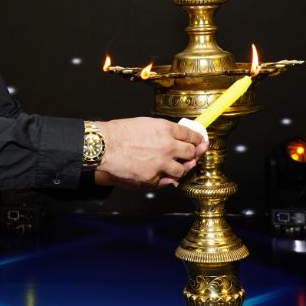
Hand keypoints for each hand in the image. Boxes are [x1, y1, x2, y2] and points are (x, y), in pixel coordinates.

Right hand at [93, 118, 207, 187]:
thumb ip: (162, 131)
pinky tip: (164, 175)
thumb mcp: (145, 123)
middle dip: (194, 153)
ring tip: (178, 166)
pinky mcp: (152, 178)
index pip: (191, 135)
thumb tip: (173, 136)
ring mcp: (161, 163)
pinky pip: (166, 181)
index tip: (200, 141)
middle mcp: (168, 146)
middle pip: (191, 152)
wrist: (104, 146)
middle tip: (194, 154)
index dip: (198, 139)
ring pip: (182, 170)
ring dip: (181, 168)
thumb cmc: (119, 133)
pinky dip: (166, 178)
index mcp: (166, 129)